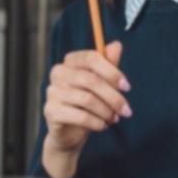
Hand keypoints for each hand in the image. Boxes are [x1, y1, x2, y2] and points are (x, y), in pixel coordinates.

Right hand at [41, 40, 126, 177]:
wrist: (70, 132)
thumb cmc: (87, 104)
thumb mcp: (101, 83)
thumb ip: (108, 64)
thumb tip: (117, 45)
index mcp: (70, 61)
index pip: (91, 58)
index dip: (112, 72)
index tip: (127, 87)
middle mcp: (58, 73)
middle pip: (91, 80)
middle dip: (113, 97)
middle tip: (126, 111)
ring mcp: (52, 92)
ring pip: (87, 99)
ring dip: (106, 112)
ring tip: (114, 119)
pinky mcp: (51, 111)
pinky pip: (80, 116)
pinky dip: (96, 123)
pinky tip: (102, 126)